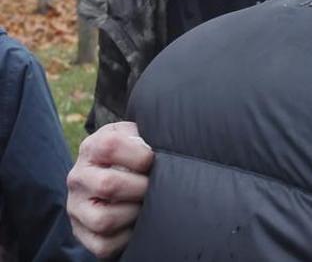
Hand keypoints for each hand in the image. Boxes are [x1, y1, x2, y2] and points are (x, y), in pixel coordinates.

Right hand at [65, 121, 153, 258]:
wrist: (115, 182)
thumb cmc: (133, 157)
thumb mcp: (136, 138)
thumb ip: (147, 135)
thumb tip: (169, 142)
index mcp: (91, 148)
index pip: (110, 146)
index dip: (141, 156)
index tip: (153, 161)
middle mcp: (78, 177)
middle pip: (109, 185)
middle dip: (141, 188)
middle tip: (154, 187)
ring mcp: (76, 208)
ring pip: (105, 219)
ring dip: (135, 214)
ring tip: (145, 205)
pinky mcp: (82, 234)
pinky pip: (105, 244)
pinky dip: (127, 237)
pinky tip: (136, 223)